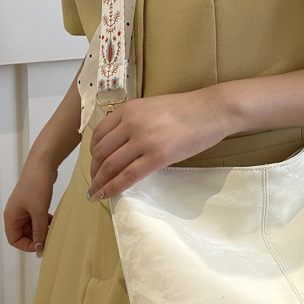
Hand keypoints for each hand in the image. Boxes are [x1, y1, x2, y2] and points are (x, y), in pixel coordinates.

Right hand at [4, 158, 58, 255]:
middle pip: (23, 234)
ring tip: (53, 228)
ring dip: (42, 229)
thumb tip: (39, 249)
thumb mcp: (38, 212)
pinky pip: (37, 218)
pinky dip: (45, 221)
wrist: (42, 164)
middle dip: (36, 237)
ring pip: (32, 226)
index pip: (14, 239)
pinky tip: (53, 220)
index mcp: (11, 216)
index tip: (41, 246)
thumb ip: (39, 231)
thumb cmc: (36, 185)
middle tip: (50, 238)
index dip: (26, 245)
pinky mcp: (33, 203)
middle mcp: (16, 213)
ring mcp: (24, 208)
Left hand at [88, 92, 226, 198]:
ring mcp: (144, 139)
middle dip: (94, 171)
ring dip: (100, 183)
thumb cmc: (187, 110)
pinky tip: (108, 195)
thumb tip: (122, 144)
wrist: (211, 110)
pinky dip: (114, 188)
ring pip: (111, 166)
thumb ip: (134, 121)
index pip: (99, 134)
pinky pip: (128, 176)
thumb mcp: (152, 108)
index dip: (92, 154)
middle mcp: (131, 123)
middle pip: (101, 152)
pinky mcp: (158, 156)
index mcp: (129, 109)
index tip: (94, 164)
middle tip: (94, 183)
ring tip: (97, 193)